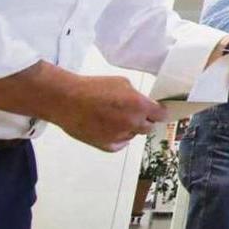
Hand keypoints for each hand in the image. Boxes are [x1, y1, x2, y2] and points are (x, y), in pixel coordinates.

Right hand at [50, 74, 166, 152]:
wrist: (67, 100)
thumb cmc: (93, 87)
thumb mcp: (122, 83)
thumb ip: (136, 95)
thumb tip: (143, 103)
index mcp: (139, 106)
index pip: (161, 115)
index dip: (159, 112)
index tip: (157, 110)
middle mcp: (132, 123)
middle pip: (149, 127)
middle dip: (145, 120)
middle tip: (135, 113)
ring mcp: (120, 136)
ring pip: (133, 135)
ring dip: (129, 128)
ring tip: (114, 117)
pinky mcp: (106, 146)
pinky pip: (120, 144)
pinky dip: (118, 138)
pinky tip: (109, 128)